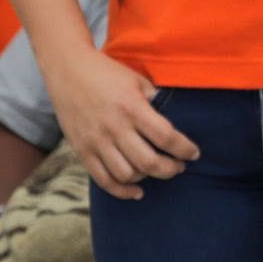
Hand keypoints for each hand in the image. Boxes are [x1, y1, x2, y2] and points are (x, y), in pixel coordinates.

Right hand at [43, 47, 198, 199]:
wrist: (68, 70)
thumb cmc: (107, 73)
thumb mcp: (137, 80)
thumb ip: (155, 101)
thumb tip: (176, 119)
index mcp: (132, 107)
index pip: (165, 136)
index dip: (184, 149)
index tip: (194, 154)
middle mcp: (114, 127)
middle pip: (148, 162)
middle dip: (171, 169)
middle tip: (179, 166)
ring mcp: (96, 141)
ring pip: (127, 174)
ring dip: (147, 177)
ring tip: (157, 169)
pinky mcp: (82, 151)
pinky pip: (103, 180)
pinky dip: (122, 191)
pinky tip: (137, 191)